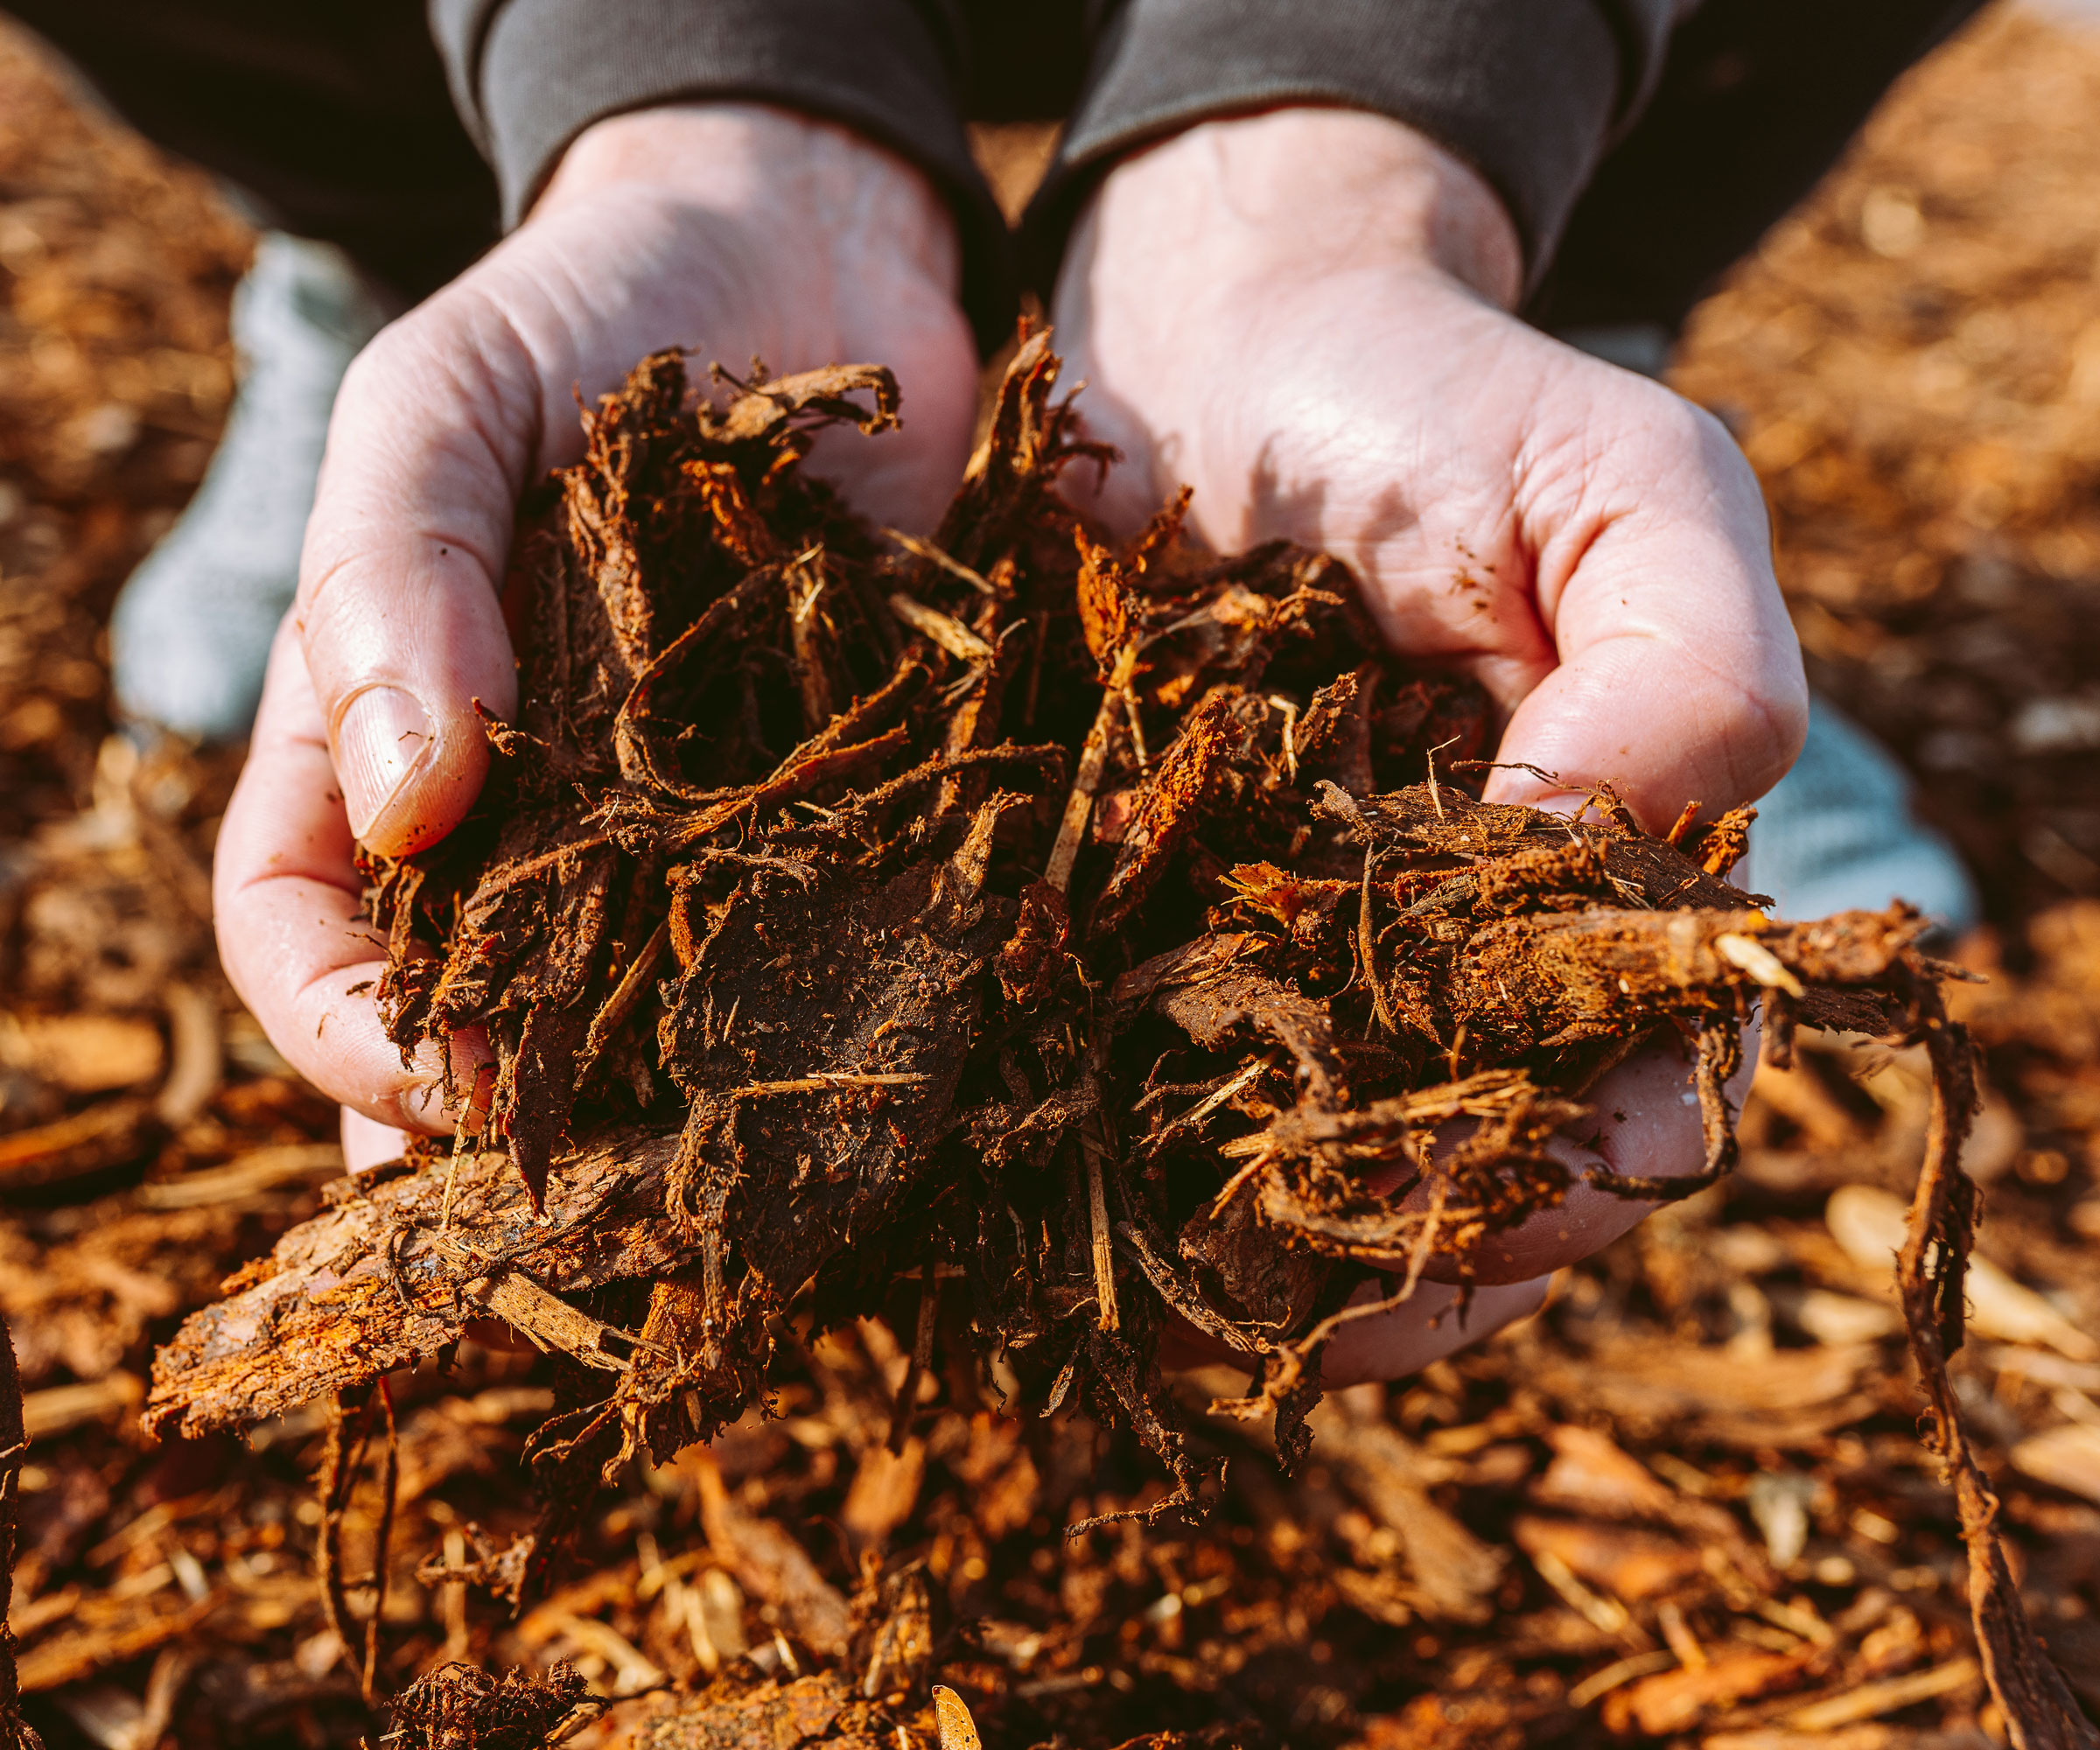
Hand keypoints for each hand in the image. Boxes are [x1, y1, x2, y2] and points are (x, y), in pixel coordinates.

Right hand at [213, 105, 979, 1139]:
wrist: (806, 249)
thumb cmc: (586, 309)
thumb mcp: (445, 401)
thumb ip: (394, 574)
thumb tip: (404, 807)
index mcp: (378, 732)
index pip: (301, 928)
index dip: (344, 1030)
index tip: (440, 1085)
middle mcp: (527, 807)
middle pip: (475, 1011)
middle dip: (513, 1120)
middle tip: (600, 1197)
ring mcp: (682, 814)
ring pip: (645, 1005)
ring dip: (670, 1101)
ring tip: (730, 1180)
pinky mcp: (832, 795)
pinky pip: (817, 926)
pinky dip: (833, 1002)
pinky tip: (881, 1068)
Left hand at [1053, 110, 1799, 1375]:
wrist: (1208, 335)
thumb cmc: (1428, 397)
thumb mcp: (1615, 487)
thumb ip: (1681, 674)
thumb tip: (1599, 890)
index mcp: (1604, 881)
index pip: (1651, 1076)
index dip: (1601, 1165)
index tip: (1514, 1209)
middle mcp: (1461, 953)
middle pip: (1485, 1166)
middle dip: (1430, 1255)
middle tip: (1333, 1316)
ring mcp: (1299, 959)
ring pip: (1320, 1163)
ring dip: (1281, 1259)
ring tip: (1203, 1317)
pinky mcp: (1147, 934)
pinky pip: (1157, 1086)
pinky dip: (1138, 1166)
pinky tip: (1088, 1229)